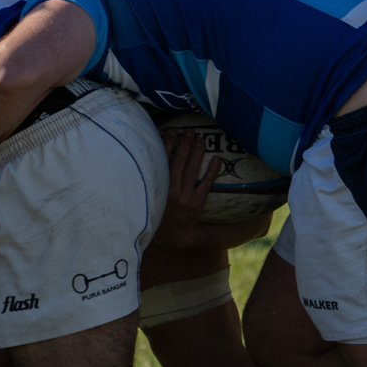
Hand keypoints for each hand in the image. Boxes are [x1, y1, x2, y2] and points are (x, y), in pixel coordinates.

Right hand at [151, 129, 222, 250]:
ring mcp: (184, 198)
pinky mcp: (196, 204)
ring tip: (201, 139)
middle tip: (189, 130)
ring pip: (191, 171)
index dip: (167, 143)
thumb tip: (151, 154)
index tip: (172, 130)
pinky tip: (217, 160)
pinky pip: (205, 185)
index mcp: (157, 187)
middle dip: (184, 143)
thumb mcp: (150, 196)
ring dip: (196, 153)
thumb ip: (152, 177)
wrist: (171, 236)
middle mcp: (169, 191)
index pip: (162, 160)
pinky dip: (211, 172)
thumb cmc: (159, 212)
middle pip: (178, 162)